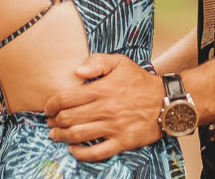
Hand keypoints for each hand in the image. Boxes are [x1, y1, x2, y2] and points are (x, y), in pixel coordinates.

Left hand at [45, 54, 164, 160]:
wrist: (166, 101)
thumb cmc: (140, 81)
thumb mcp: (121, 63)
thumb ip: (97, 62)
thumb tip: (76, 71)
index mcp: (103, 89)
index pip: (67, 98)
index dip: (52, 104)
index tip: (48, 107)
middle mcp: (106, 109)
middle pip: (69, 118)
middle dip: (54, 121)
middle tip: (50, 122)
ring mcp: (113, 127)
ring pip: (78, 136)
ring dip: (62, 137)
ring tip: (55, 135)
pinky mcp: (122, 142)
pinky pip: (96, 153)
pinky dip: (80, 154)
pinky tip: (73, 149)